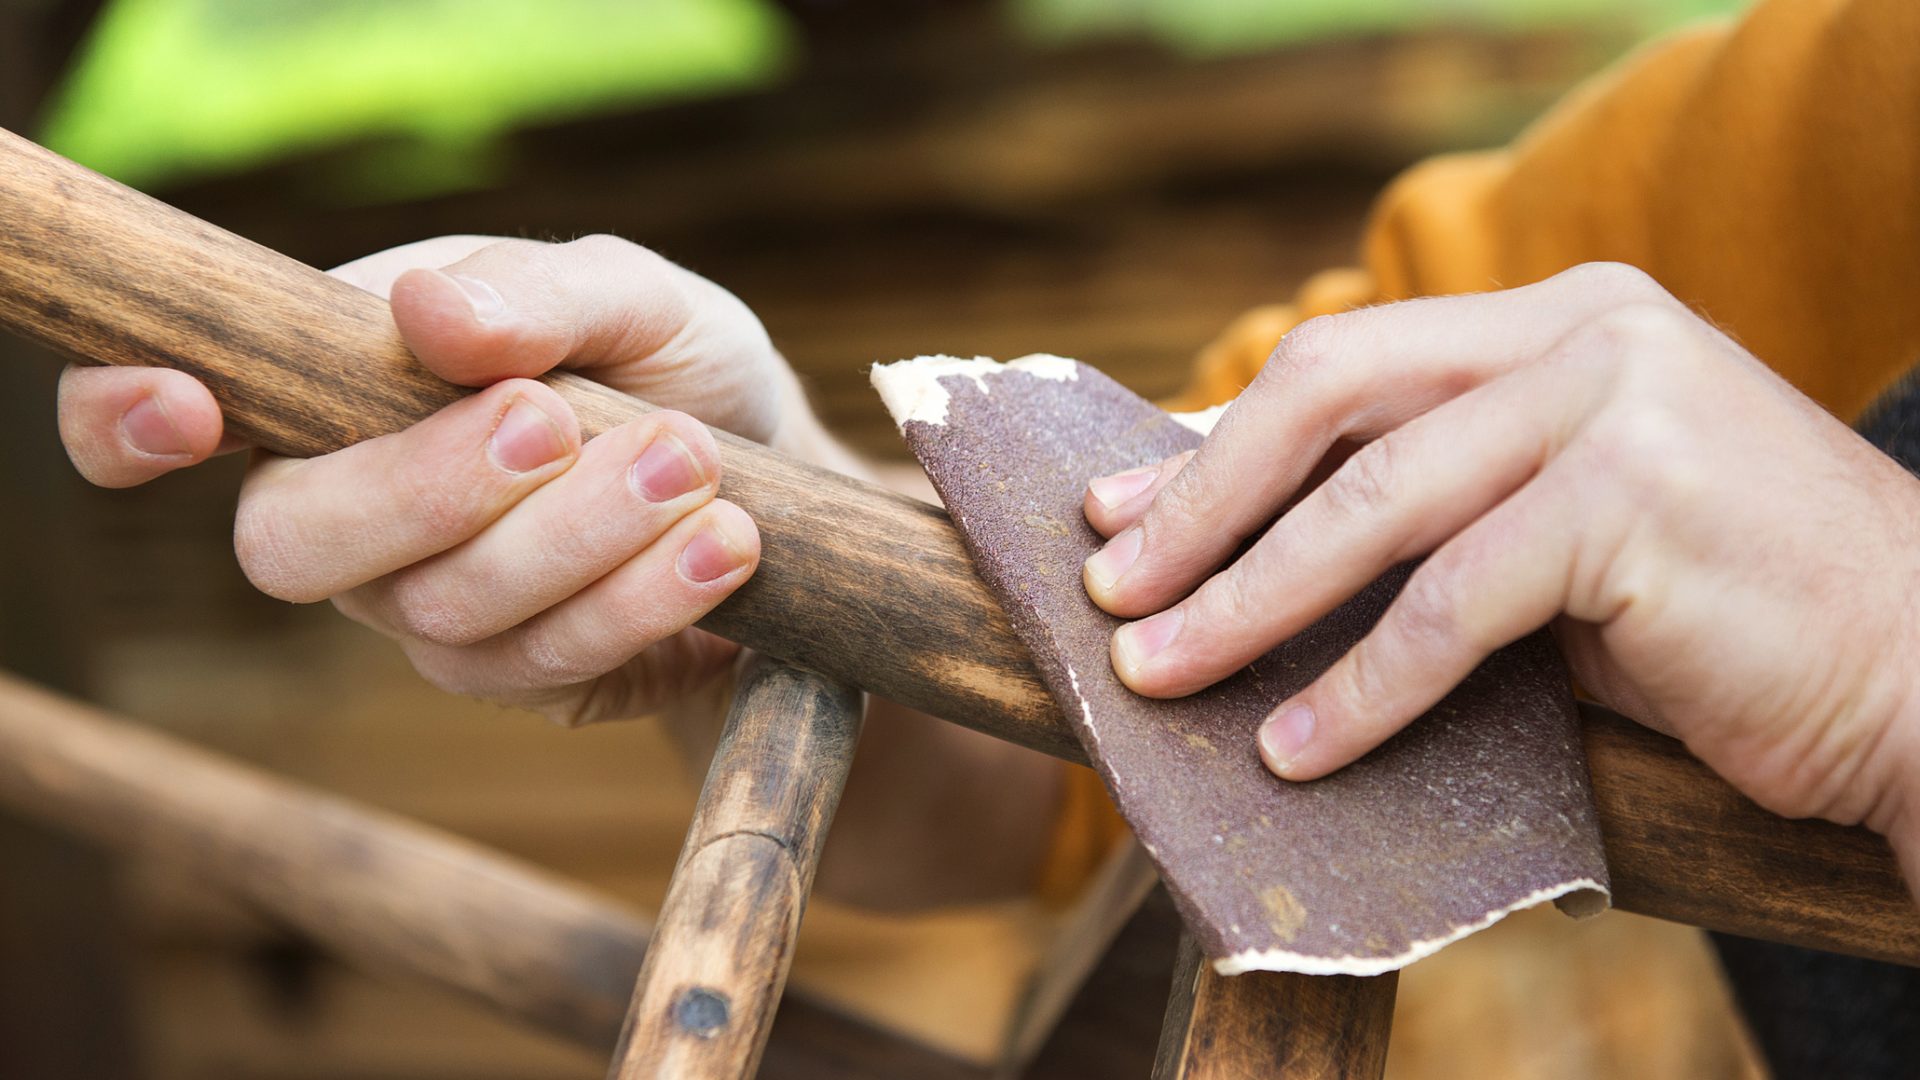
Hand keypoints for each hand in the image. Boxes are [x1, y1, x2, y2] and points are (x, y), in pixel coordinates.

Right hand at [55, 234, 813, 724]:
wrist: (777, 466)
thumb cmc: (672, 359)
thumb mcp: (633, 295)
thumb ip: (537, 293)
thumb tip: (426, 310)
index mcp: (331, 381)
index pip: (156, 410)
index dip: (122, 420)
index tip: (186, 408)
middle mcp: (350, 505)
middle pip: (293, 544)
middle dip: (427, 486)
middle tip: (554, 419)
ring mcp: (426, 604)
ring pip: (439, 609)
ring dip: (576, 534)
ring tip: (692, 460)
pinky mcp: (522, 675)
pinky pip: (545, 662)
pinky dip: (642, 595)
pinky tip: (723, 541)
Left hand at [1079, 263, 1919, 868]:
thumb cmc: (1730, 615)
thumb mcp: (1561, 528)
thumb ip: (1437, 503)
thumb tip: (1256, 541)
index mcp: (1561, 316)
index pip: (1343, 366)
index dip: (1214, 443)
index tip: (1117, 513)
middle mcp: (1586, 329)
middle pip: (1327, 399)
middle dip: (1201, 506)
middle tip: (1110, 591)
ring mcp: (1616, 401)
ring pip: (1371, 506)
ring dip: (1246, 603)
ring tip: (1160, 674)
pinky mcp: (1637, 499)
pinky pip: (1451, 605)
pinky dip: (1361, 688)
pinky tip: (1297, 749)